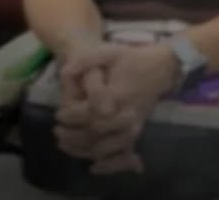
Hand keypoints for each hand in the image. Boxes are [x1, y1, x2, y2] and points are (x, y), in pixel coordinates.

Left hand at [55, 42, 179, 174]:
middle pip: (96, 134)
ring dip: (83, 150)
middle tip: (57, 131)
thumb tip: (65, 72)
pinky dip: (109, 165)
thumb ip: (85, 60)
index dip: (72, 116)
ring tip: (65, 146)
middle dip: (73, 136)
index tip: (59, 114)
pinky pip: (123, 156)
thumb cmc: (132, 59)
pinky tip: (93, 167)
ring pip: (106, 148)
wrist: (161, 69)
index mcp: (118, 95)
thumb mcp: (108, 51)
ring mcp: (134, 128)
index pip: (91, 113)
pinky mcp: (137, 133)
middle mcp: (127, 116)